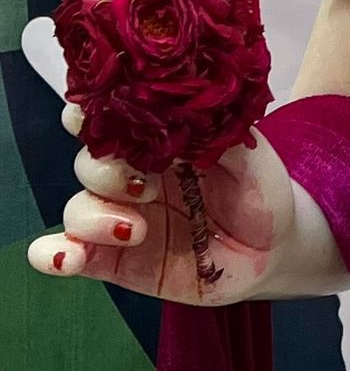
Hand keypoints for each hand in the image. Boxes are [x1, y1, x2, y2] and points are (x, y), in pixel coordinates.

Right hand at [25, 102, 296, 304]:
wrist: (273, 250)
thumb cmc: (261, 192)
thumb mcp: (250, 157)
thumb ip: (216, 134)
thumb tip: (184, 111)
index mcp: (161, 139)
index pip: (114, 118)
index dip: (94, 114)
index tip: (86, 117)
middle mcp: (133, 174)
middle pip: (90, 160)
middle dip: (105, 169)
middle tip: (146, 185)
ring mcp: (120, 216)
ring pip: (78, 206)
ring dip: (93, 215)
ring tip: (134, 230)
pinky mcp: (114, 259)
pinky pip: (70, 253)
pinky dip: (55, 254)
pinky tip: (67, 257)